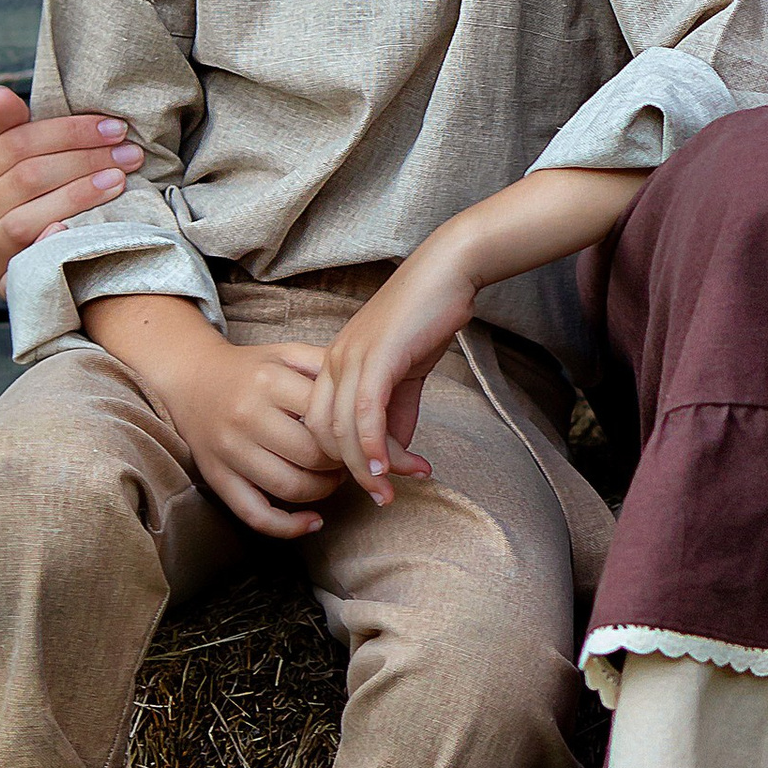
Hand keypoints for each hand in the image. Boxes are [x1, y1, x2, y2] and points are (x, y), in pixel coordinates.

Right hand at [0, 85, 144, 292]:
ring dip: (78, 194)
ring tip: (118, 180)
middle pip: (27, 176)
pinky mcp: (4, 282)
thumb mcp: (21, 168)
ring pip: (26, 216)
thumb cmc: (32, 206)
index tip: (115, 127)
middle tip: (129, 154)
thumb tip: (0, 92)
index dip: (68, 132)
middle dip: (84, 159)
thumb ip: (13, 132)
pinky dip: (48, 240)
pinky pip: (25, 258)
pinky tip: (75, 228)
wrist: (35, 272)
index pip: (16, 143)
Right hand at [85, 296, 341, 537]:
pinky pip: (254, 513)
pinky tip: (313, 522)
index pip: (327, 418)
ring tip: (332, 480)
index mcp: (269, 381)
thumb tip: (377, 396)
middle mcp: (246, 416)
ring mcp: (229, 451)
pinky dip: (288, 526)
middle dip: (341, 464)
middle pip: (311, 456)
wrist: (191, 376)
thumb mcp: (288, 354)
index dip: (355, 433)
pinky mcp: (215, 477)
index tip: (366, 437)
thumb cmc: (251, 368)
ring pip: (289, 487)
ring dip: (323, 491)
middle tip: (350, 459)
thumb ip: (329, 368)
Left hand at [306, 238, 480, 501]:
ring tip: (390, 490)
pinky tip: (389, 466)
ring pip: (343, 431)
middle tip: (382, 495)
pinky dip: (374, 446)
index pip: (321, 427)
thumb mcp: (407, 372)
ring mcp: (351, 359)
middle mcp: (333, 363)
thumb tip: (396, 453)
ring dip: (367, 468)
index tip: (374, 481)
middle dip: (350, 472)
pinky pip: (366, 413)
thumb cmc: (427, 315)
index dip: (342, 460)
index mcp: (333, 365)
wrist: (447, 272)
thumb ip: (398, 412)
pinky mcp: (376, 357)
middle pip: (323, 436)